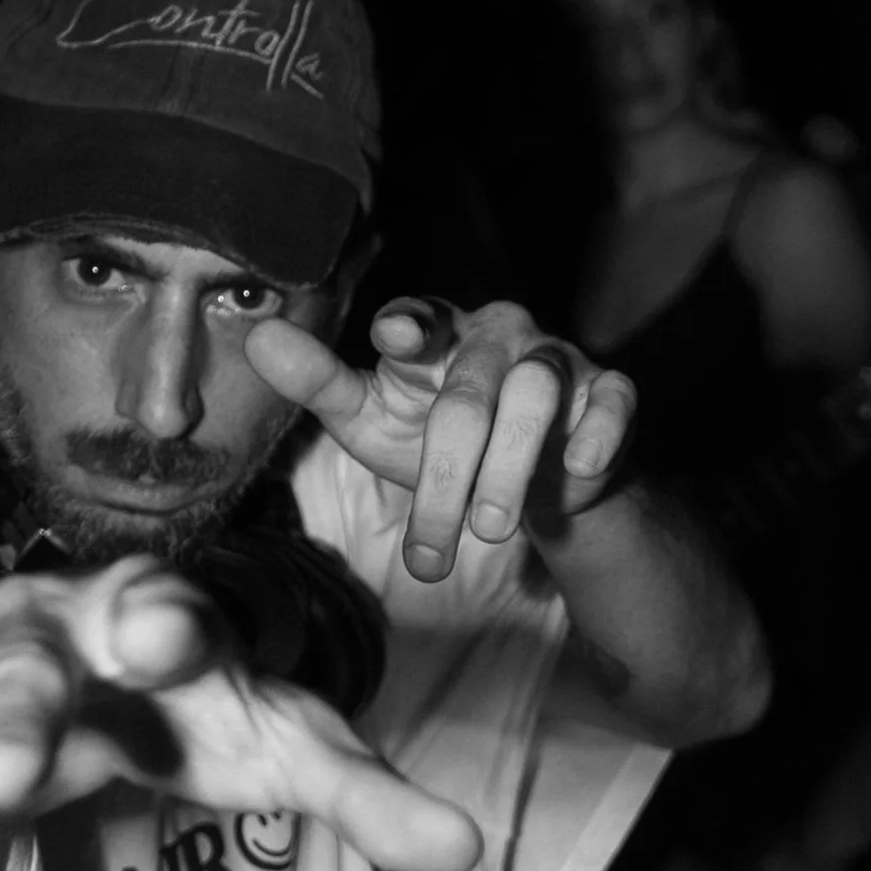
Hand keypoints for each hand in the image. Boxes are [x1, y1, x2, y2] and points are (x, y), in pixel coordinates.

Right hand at [0, 555, 480, 870]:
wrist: (64, 674)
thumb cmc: (175, 706)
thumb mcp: (274, 742)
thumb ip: (365, 791)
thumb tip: (475, 848)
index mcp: (144, 614)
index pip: (162, 603)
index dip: (165, 618)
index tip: (168, 637)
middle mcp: (38, 631)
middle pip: (20, 652)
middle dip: (9, 707)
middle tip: (3, 776)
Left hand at [248, 299, 634, 581]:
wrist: (530, 476)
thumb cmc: (435, 435)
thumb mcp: (371, 416)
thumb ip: (318, 382)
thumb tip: (258, 338)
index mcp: (436, 331)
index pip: (420, 317)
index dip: (409, 326)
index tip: (391, 339)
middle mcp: (497, 333)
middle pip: (472, 391)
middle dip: (447, 476)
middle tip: (429, 552)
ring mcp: (556, 358)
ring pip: (537, 392)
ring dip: (510, 467)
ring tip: (488, 529)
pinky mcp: (608, 390)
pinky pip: (613, 400)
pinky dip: (598, 434)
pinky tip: (577, 472)